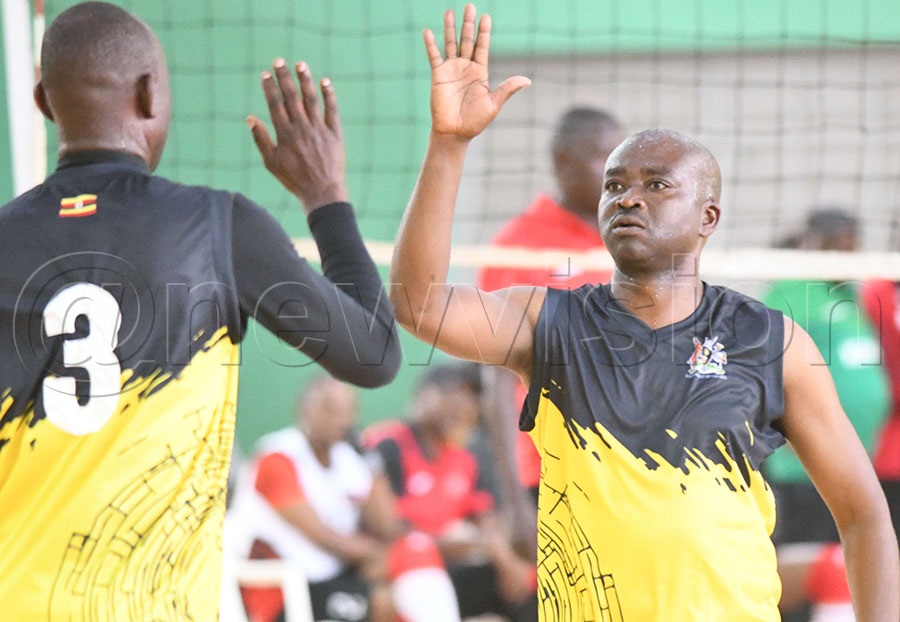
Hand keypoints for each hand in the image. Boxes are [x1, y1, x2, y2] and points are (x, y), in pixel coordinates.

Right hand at [247, 59, 348, 212]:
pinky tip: (325, 82)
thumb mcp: (271, 162)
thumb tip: (250, 118)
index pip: (275, 105)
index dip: (269, 88)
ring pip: (311, 99)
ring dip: (305, 80)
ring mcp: (319, 129)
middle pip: (291, 97)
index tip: (265, 74)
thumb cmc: (294, 179)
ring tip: (301, 65)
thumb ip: (261, 139)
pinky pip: (332, 110)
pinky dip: (329, 95)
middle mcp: (301, 128)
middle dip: (284, 78)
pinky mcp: (334, 133)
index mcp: (285, 134)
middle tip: (279, 61)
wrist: (322, 192)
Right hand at [424, 4, 529, 140]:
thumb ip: (507, 89)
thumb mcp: (493, 104)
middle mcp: (466, 68)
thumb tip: (527, 80)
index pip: (482, 47)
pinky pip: (434, 57)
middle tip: (470, 6)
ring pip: (451, 44)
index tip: (486, 17)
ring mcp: (451, 70)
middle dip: (468, 24)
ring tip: (449, 11)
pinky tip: (428, 32)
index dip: (484, 32)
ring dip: (450, 28)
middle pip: (467, 40)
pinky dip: (430, 45)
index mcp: (480, 72)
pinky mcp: (438, 76)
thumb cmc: (475, 122)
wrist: (455, 133)